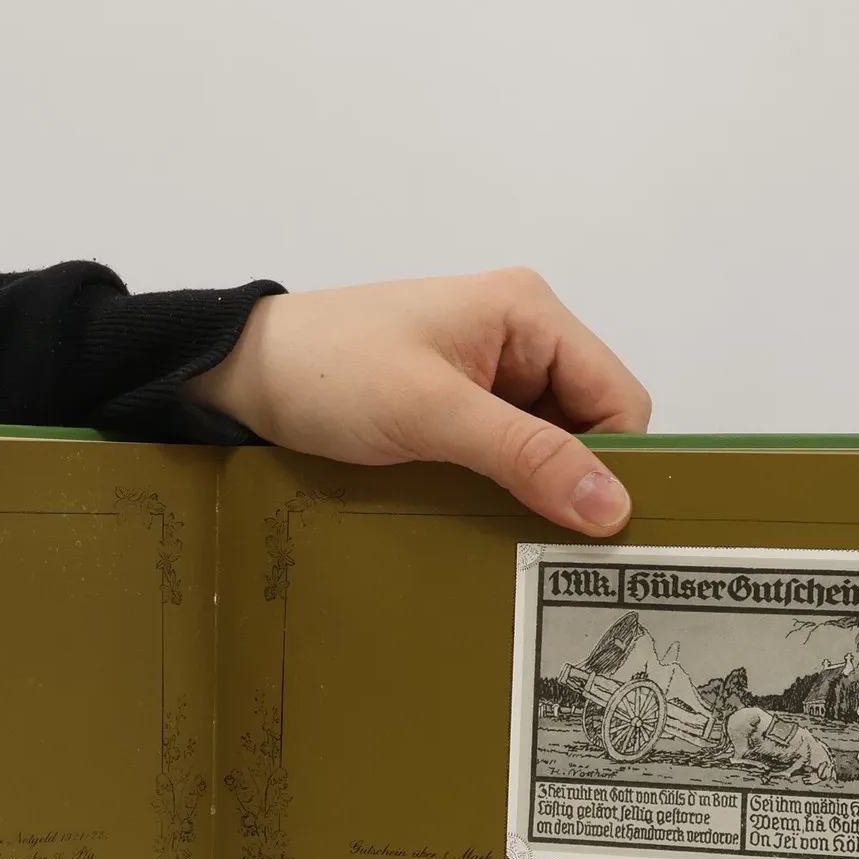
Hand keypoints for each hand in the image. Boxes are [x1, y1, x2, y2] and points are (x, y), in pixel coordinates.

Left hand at [186, 269, 651, 533]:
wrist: (239, 376)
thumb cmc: (327, 371)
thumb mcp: (430, 412)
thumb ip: (524, 454)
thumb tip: (611, 505)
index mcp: (529, 312)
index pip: (619, 397)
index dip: (615, 464)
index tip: (594, 529)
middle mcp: (520, 337)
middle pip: (589, 425)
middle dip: (574, 482)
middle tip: (553, 546)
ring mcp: (487, 375)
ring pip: (548, 447)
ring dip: (535, 490)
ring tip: (512, 537)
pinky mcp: (455, 409)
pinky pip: (506, 455)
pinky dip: (502, 488)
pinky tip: (483, 519)